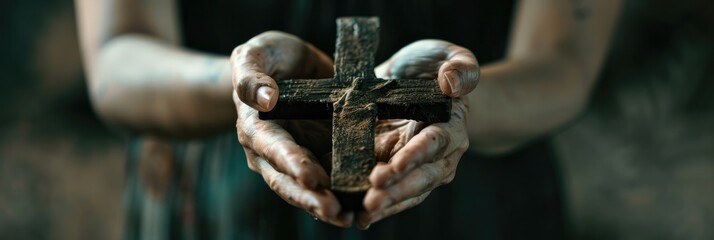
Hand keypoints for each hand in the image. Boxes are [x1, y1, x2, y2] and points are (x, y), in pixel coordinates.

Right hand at [230, 31, 352, 226]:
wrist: (285, 67)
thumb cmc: (267, 58)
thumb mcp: (254, 55)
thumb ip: (251, 76)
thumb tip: (264, 99)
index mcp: (256, 128)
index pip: (273, 149)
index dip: (291, 163)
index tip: (310, 177)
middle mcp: (273, 152)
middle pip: (289, 181)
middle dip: (311, 197)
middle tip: (334, 211)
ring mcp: (297, 159)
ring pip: (309, 189)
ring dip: (327, 205)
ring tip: (350, 218)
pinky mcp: (319, 159)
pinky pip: (329, 182)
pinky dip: (343, 195)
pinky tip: (361, 208)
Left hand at [357, 40, 478, 228]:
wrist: (422, 81)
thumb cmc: (436, 66)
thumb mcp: (447, 55)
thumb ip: (460, 67)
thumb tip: (453, 82)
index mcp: (451, 127)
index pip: (435, 144)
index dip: (416, 156)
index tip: (395, 166)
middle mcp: (438, 155)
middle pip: (421, 177)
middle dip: (397, 190)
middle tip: (372, 199)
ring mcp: (416, 168)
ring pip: (405, 193)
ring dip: (386, 205)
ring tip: (363, 215)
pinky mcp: (396, 172)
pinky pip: (389, 193)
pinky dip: (376, 207)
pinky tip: (356, 217)